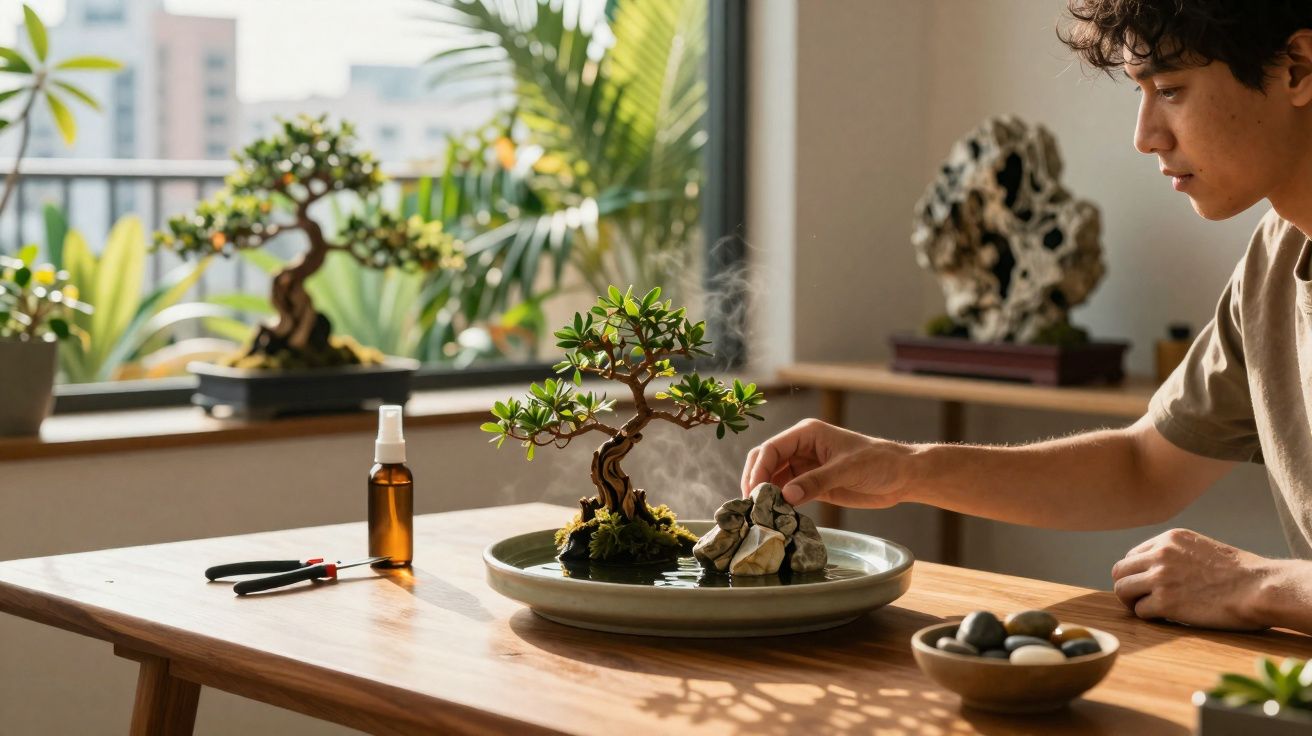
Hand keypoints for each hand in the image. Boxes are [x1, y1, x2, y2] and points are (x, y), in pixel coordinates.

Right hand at [739, 418, 914, 507]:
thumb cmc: (879, 463)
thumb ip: (815, 482)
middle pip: (765, 462)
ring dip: (765, 494)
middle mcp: (801, 448)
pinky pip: (787, 493)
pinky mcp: (811, 485)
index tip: (754, 492)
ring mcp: (804, 467)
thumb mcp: (847, 470)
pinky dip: (779, 504)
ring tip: (760, 515)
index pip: (771, 448)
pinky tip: (775, 517)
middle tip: (751, 506)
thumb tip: (785, 496)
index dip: (759, 469)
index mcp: (806, 434)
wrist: (901, 477)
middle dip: (755, 481)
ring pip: (773, 479)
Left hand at [1110, 528, 1273, 629]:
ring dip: (1132, 602)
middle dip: (1127, 587)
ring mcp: (1160, 578)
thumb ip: (1176, 554)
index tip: (1146, 585)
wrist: (1259, 587)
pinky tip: (1165, 618)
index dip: (1137, 573)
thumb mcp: (1202, 548)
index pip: (1132, 555)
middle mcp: (1160, 554)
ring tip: (1148, 609)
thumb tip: (1156, 569)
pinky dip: (1149, 617)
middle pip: (1120, 571)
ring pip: (1123, 590)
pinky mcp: (1166, 602)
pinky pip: (1140, 611)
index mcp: (1169, 539)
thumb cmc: (1240, 573)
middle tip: (1139, 600)